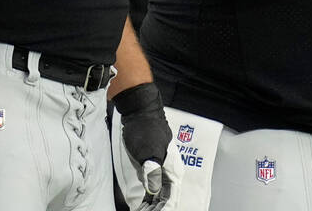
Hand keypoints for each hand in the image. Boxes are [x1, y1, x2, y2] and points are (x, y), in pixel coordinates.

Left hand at [113, 83, 172, 209]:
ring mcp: (160, 170)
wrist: (139, 110)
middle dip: (155, 209)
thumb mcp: (148, 151)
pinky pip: (151, 188)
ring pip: (158, 196)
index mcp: (172, 170)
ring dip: (150, 206)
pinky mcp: (150, 167)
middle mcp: (169, 172)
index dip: (164, 209)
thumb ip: (153, 172)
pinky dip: (146, 198)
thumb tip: (153, 191)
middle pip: (165, 199)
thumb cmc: (145, 127)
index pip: (171, 199)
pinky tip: (140, 204)